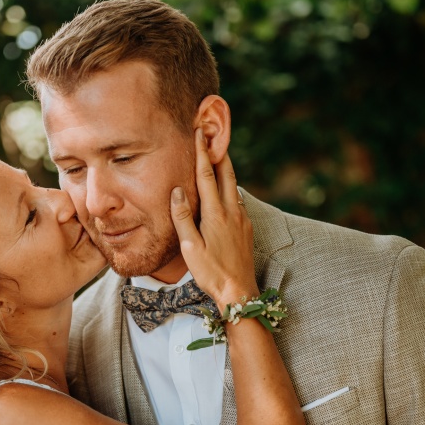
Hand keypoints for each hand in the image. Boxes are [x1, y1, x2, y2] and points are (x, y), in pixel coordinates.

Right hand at [170, 129, 258, 306]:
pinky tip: (226, 190)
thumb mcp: (190, 247)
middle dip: (219, 153)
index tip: (199, 133)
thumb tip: (177, 190)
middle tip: (214, 135)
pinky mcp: (246, 228)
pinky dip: (230, 187)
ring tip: (219, 156)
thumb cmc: (211, 272)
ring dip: (226, 169)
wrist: (239, 291)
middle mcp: (233, 212)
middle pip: (227, 174)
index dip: (202, 153)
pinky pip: (238, 200)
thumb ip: (183, 217)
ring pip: (234, 186)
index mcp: (216, 214)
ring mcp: (242, 219)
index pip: (207, 176)